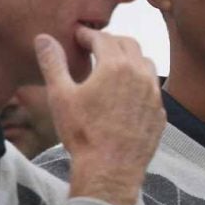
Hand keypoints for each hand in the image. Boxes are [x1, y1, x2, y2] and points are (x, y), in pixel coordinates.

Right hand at [34, 27, 164, 204]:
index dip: (88, 34)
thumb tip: (44, 38)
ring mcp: (154, 93)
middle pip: (128, 44)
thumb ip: (53, 63)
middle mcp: (140, 74)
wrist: (110, 170)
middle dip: (110, 41)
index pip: (103, 38)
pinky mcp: (160, 111)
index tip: (78, 36)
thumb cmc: (82, 133)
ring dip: (129, 58)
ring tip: (111, 66)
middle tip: (94, 46)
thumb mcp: (60, 96)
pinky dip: (140, 81)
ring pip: (145, 63)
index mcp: (116, 65)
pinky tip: (126, 92)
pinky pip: (152, 87)